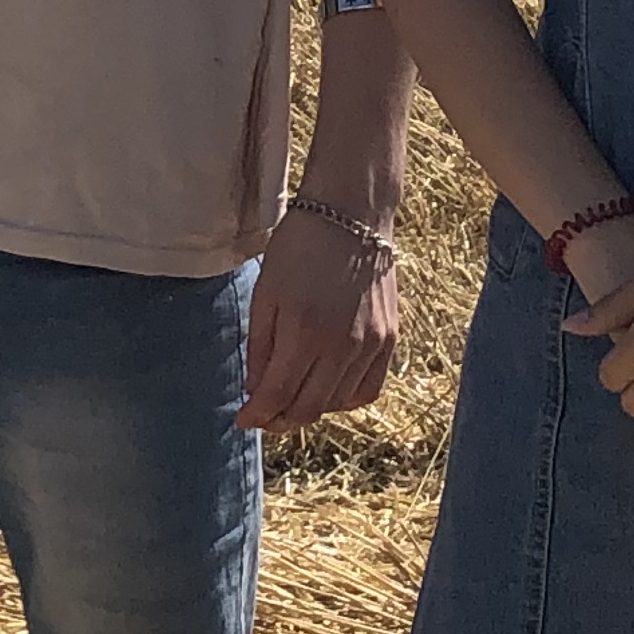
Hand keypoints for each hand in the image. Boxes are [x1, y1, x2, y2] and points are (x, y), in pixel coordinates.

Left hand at [240, 204, 400, 432]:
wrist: (351, 214)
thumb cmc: (299, 246)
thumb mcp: (266, 293)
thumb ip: (259, 346)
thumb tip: (256, 390)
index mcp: (303, 333)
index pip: (277, 396)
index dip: (257, 415)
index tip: (243, 420)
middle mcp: (341, 346)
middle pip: (308, 408)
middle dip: (280, 420)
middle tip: (264, 417)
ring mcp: (370, 345)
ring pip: (337, 403)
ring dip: (310, 409)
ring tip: (291, 400)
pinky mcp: (389, 339)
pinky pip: (368, 389)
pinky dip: (345, 399)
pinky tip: (327, 389)